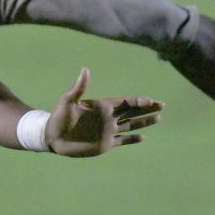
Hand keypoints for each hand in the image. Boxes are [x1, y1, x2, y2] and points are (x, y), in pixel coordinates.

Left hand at [45, 68, 163, 156]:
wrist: (52, 136)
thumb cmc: (59, 116)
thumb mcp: (68, 100)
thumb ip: (79, 87)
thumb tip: (85, 70)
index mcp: (102, 106)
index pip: (125, 102)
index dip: (138, 101)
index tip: (150, 101)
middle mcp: (108, 118)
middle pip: (133, 112)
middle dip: (147, 109)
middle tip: (162, 105)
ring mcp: (108, 131)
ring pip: (131, 125)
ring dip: (144, 122)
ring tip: (158, 118)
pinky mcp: (105, 144)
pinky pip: (122, 141)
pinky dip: (132, 139)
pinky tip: (142, 137)